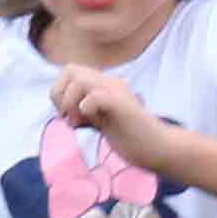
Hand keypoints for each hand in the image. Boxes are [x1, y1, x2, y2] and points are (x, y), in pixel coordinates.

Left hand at [49, 64, 168, 168]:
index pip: (69, 71)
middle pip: (70, 70)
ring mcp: (117, 92)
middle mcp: (109, 82)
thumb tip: (62, 111)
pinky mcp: (123, 105)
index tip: (68, 115)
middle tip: (71, 117)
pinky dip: (86, 108)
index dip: (59, 92)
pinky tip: (92, 124)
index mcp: (103, 84)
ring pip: (80, 80)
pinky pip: (95, 96)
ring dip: (71, 103)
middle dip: (61, 95)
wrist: (156, 147)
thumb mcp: (99, 119)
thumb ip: (83, 110)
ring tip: (80, 122)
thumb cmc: (129, 137)